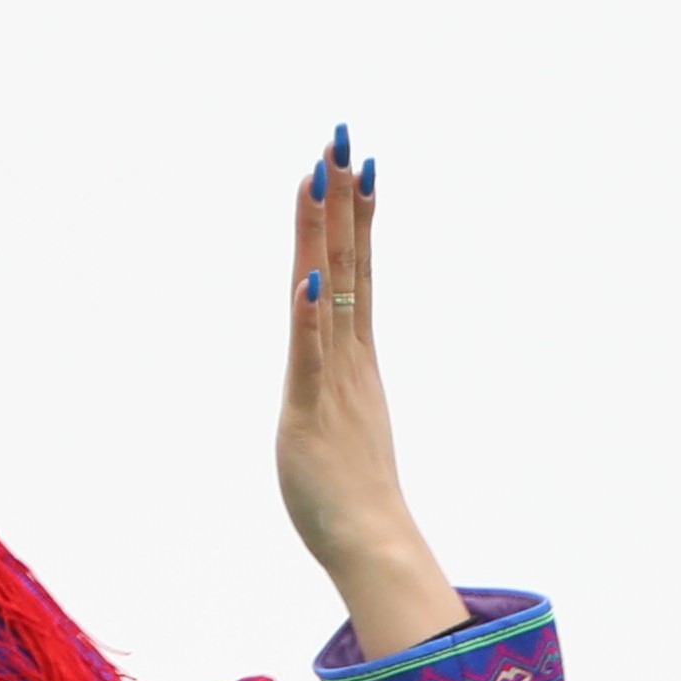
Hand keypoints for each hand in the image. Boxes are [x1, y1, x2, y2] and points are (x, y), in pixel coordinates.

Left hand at [276, 130, 464, 661]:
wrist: (370, 542)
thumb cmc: (352, 493)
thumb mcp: (343, 420)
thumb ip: (337, 386)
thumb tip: (335, 373)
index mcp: (355, 357)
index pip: (357, 272)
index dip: (355, 216)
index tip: (357, 164)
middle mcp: (349, 356)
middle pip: (347, 263)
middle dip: (342, 200)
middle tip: (341, 139)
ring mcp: (333, 380)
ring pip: (330, 293)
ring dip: (325, 235)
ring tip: (322, 178)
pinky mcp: (311, 411)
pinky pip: (311, 356)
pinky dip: (310, 317)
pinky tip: (309, 278)